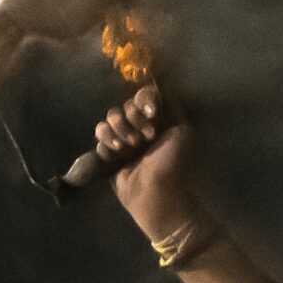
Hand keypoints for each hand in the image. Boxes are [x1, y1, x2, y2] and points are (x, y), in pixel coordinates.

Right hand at [92, 83, 199, 237]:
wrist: (158, 195)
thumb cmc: (175, 164)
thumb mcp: (182, 131)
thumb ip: (171, 107)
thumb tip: (156, 88)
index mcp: (160, 118)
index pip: (145, 95)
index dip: (144, 100)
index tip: (151, 113)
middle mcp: (142, 125)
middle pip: (126, 104)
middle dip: (134, 119)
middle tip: (145, 139)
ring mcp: (125, 139)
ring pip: (111, 117)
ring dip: (119, 128)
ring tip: (129, 147)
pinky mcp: (109, 153)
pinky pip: (100, 133)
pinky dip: (106, 138)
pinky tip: (116, 150)